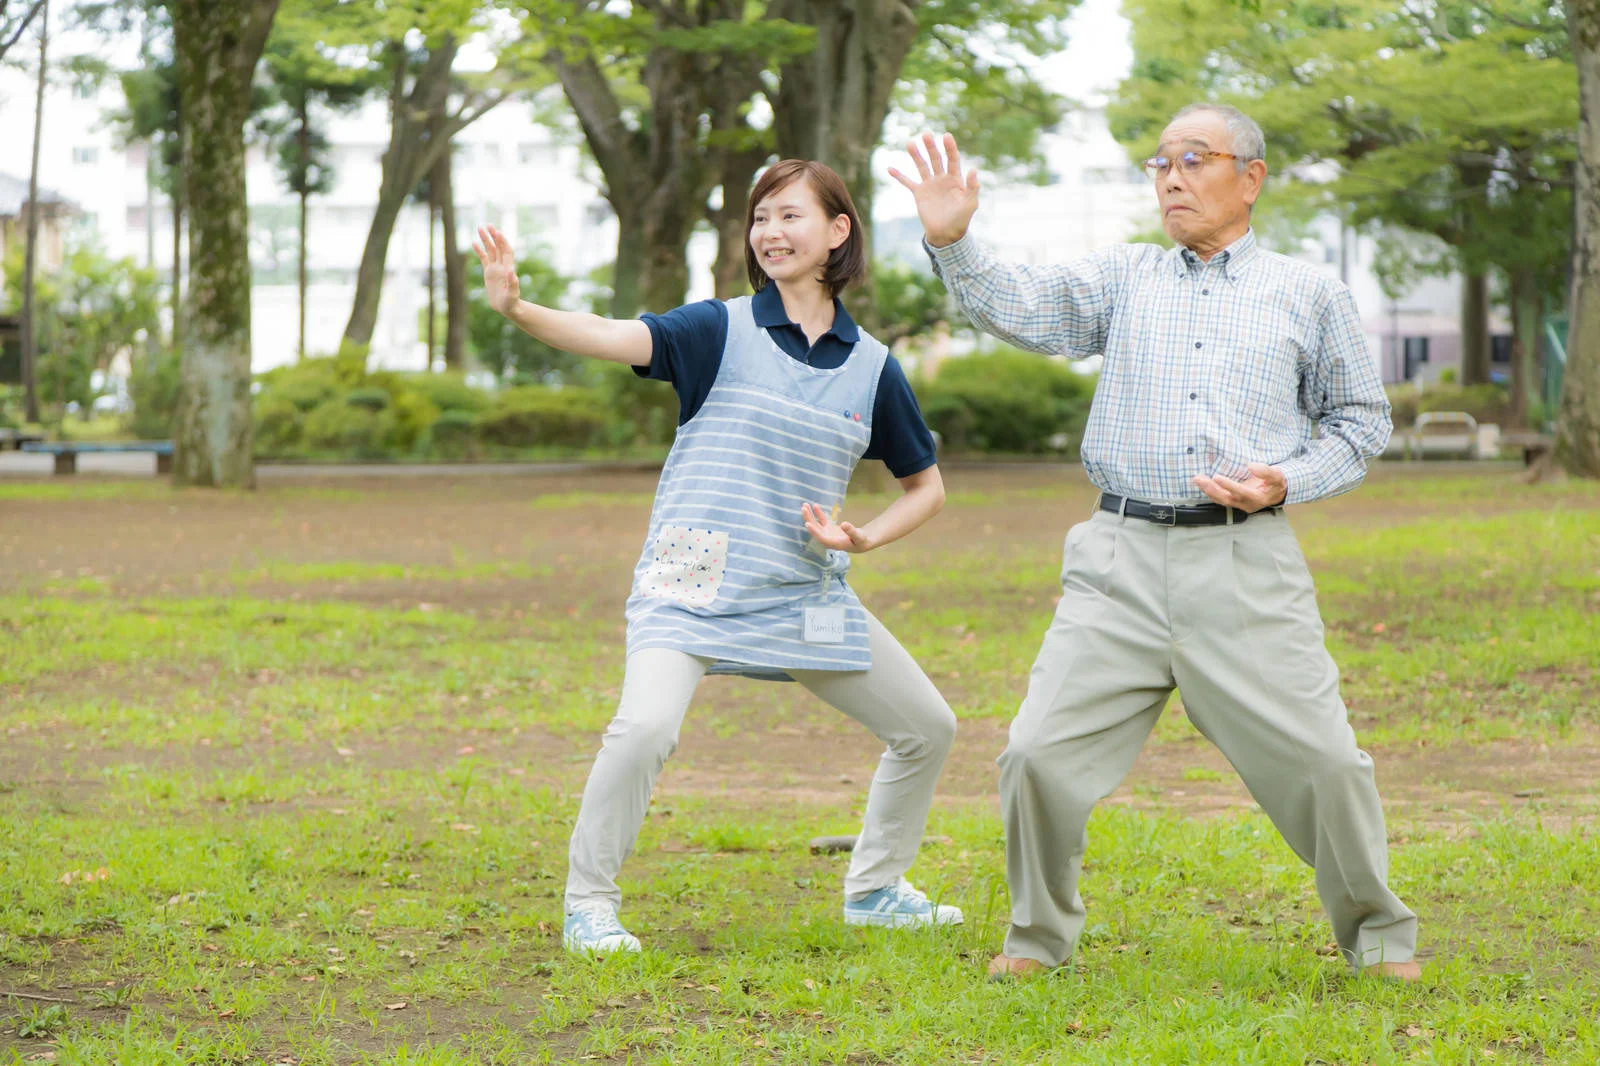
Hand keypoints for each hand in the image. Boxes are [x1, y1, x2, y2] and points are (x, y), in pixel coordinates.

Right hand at [472, 225, 520, 315]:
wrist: (507, 308)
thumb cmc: (511, 303)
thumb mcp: (512, 294)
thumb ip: (513, 283)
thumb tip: (512, 271)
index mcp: (507, 268)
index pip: (505, 251)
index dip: (502, 242)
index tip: (497, 232)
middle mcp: (502, 266)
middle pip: (498, 247)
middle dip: (493, 236)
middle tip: (488, 225)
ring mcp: (495, 268)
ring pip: (490, 250)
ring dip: (486, 239)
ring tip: (479, 228)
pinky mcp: (489, 273)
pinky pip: (484, 259)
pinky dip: (479, 251)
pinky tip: (474, 243)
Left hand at [802, 502, 874, 552]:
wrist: (860, 543)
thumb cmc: (860, 541)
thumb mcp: (859, 536)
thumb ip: (851, 531)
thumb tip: (844, 524)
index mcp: (833, 544)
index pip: (821, 538)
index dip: (814, 531)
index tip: (807, 523)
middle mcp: (827, 539)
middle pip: (815, 530)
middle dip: (809, 519)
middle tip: (804, 508)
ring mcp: (827, 534)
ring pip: (816, 524)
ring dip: (810, 516)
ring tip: (804, 505)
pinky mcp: (828, 529)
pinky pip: (821, 521)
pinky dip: (818, 513)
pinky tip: (815, 506)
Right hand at [888, 132, 980, 247]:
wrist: (946, 234)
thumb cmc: (961, 219)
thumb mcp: (970, 204)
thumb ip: (972, 187)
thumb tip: (973, 169)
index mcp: (955, 179)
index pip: (952, 159)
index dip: (950, 148)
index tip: (946, 136)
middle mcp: (942, 179)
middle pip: (936, 159)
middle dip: (931, 147)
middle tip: (926, 135)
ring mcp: (929, 185)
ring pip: (922, 166)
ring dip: (916, 155)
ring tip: (910, 143)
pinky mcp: (919, 194)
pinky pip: (907, 183)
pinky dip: (899, 176)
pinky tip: (890, 168)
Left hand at [1193, 463, 1287, 511]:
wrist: (1276, 493)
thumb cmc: (1276, 483)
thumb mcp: (1277, 475)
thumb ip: (1266, 471)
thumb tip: (1251, 466)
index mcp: (1258, 498)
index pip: (1241, 492)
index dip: (1228, 485)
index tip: (1216, 476)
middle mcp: (1247, 504)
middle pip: (1226, 498)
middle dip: (1212, 489)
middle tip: (1199, 479)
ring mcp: (1239, 505)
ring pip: (1221, 500)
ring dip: (1208, 490)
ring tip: (1197, 480)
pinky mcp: (1235, 502)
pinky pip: (1220, 499)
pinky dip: (1210, 492)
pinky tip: (1202, 484)